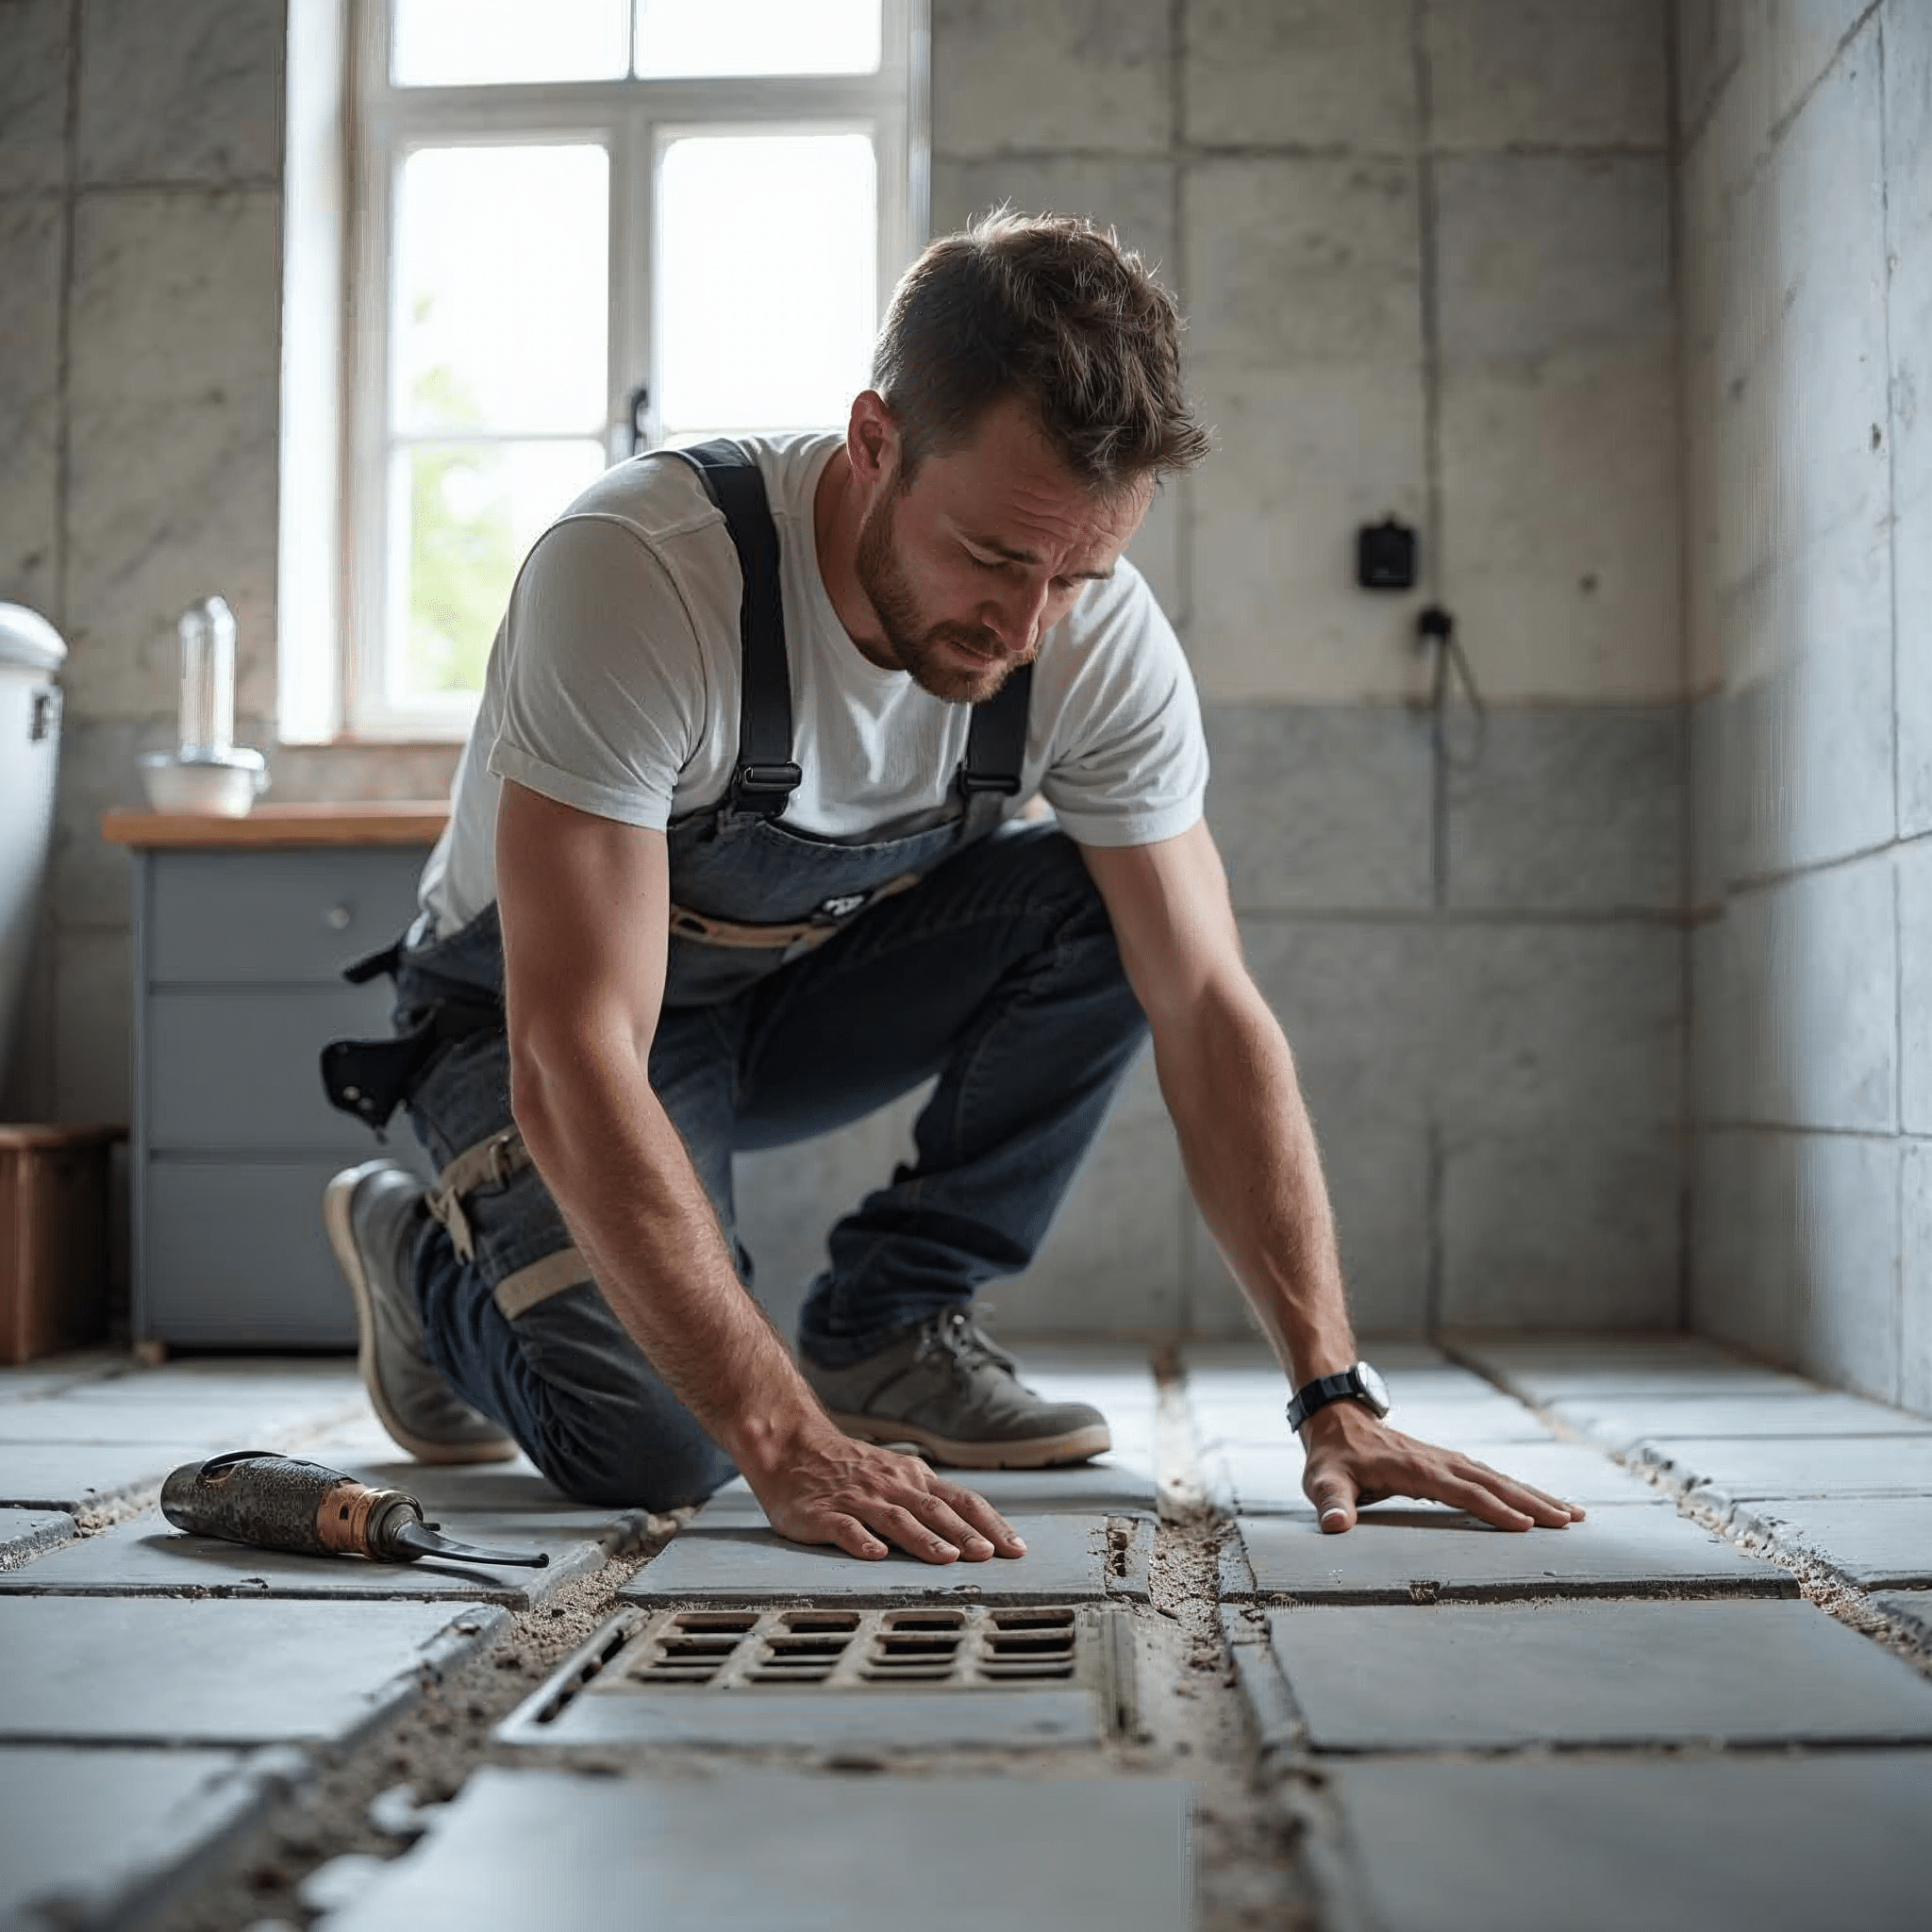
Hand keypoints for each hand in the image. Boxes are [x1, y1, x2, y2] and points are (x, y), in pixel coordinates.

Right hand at [749, 1425, 1027, 1564]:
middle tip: (989, 1555)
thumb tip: (976, 1528)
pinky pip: (846, 1527)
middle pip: (935, 1510)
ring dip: (923, 1539)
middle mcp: (892, 1486)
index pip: (962, 1500)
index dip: (990, 1523)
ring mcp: (859, 1499)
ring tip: (946, 1557)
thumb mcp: (897, 1475)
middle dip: (965, 1534)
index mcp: (913, 1479)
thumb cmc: (851, 1468)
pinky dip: (862, 1541)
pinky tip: (875, 1554)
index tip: (1015, 1547)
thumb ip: (929, 1499)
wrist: (794, 1447)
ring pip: (896, 1519)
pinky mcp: (826, 1513)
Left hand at [1299, 1400, 1585, 1534]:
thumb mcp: (1324, 1481)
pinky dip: (1517, 1488)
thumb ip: (1331, 1503)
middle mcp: (1438, 1461)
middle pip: (1493, 1482)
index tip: (1527, 1526)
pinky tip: (1538, 1501)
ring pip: (1497, 1477)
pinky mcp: (1446, 1462)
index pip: (1461, 1491)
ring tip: (1573, 1513)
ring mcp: (1445, 1459)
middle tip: (1571, 1520)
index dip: (1493, 1508)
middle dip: (1532, 1501)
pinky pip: (1489, 1476)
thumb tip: (1335, 1526)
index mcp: (1415, 1470)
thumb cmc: (1331, 1457)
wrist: (1337, 1419)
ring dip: (1534, 1494)